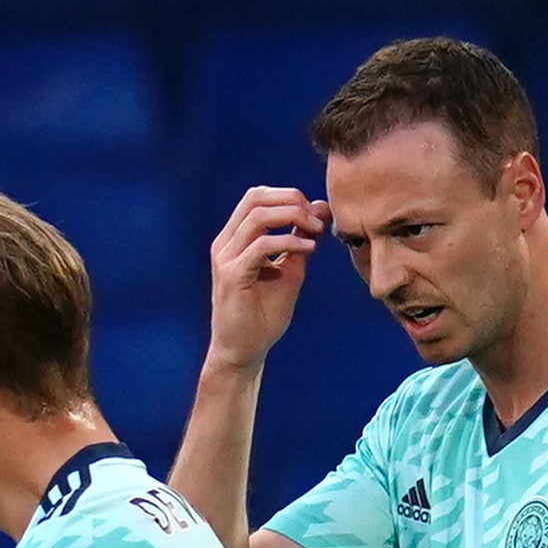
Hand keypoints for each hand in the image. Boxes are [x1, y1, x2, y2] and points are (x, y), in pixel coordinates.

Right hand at [200, 186, 328, 376]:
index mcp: (235, 238)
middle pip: (255, 198)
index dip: (289, 196)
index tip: (317, 213)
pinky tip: (308, 249)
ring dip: (292, 217)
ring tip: (316, 229)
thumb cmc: (263, 315)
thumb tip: (321, 210)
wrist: (244, 350)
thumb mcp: (289, 271)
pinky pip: (260, 246)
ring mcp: (225, 257)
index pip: (257, 197)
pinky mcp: (232, 275)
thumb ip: (301, 241)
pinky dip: (288, 242)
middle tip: (319, 217)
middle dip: (291, 200)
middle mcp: (226, 242)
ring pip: (257, 216)